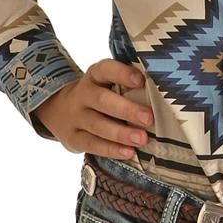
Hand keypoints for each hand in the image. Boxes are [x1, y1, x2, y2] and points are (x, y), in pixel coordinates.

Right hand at [33, 58, 153, 157]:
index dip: (122, 74)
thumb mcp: (106, 81)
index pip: (106, 69)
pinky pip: (92, 145)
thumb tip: (163, 90)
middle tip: (149, 118)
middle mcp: (83, 94)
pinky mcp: (73, 138)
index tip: (141, 80)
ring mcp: (76, 117)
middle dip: (127, 110)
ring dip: (121, 133)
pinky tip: (128, 152)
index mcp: (94, 75)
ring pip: (98, 125)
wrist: (60, 110)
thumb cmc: (99, 94)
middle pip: (102, 101)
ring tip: (142, 139)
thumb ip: (127, 83)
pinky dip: (111, 149)